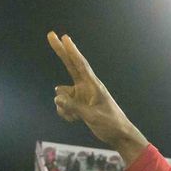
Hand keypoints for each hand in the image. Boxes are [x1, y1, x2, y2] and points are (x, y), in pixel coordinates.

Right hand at [47, 31, 147, 163]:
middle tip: (51, 34)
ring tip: (76, 117)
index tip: (64, 37)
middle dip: (60, 51)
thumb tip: (57, 97)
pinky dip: (65, 113)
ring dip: (63, 106)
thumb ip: (74, 106)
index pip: (80, 65)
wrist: (119, 136)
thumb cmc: (110, 124)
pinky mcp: (78, 105)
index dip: (72, 51)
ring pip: (61, 94)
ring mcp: (81, 95)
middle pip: (70, 65)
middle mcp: (86, 87)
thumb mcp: (92, 116)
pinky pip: (63, 105)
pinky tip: (76, 120)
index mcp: (94, 86)